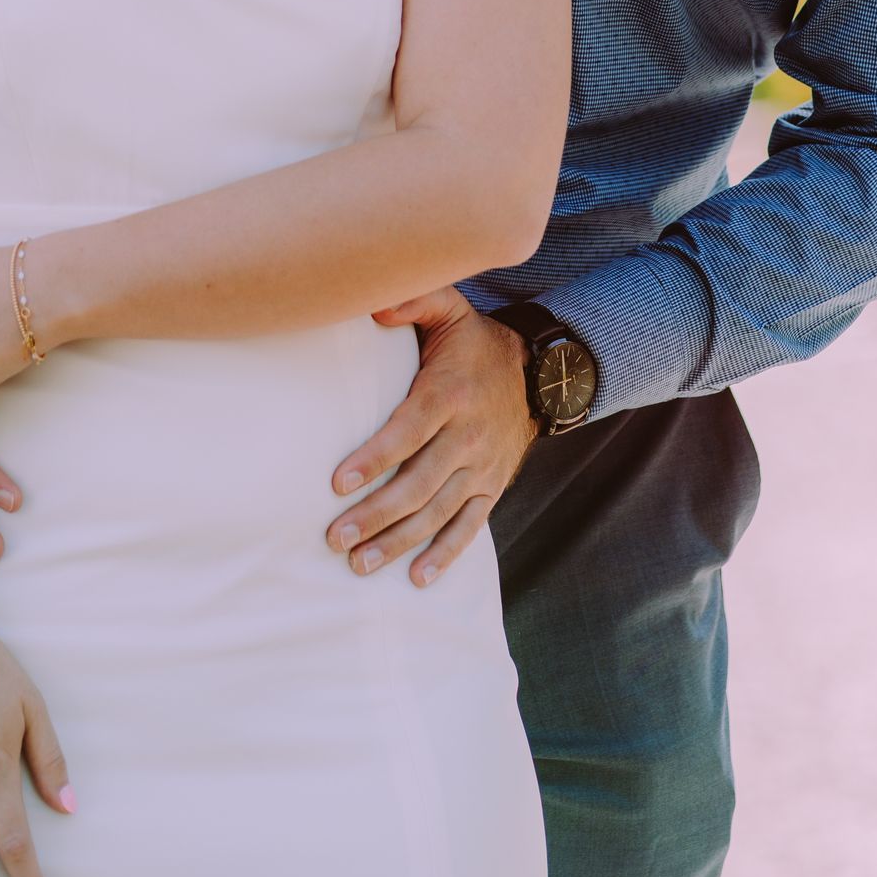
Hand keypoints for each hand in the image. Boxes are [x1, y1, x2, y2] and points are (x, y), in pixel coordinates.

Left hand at [325, 287, 536, 589]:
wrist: (539, 374)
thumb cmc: (475, 343)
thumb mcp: (450, 309)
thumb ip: (414, 299)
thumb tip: (371, 302)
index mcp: (449, 394)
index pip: (408, 431)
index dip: (375, 459)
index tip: (339, 483)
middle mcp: (467, 436)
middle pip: (419, 483)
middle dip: (376, 515)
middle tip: (336, 538)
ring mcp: (482, 466)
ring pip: (438, 512)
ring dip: (399, 541)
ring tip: (360, 564)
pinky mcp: (492, 487)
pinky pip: (470, 526)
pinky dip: (446, 554)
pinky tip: (418, 578)